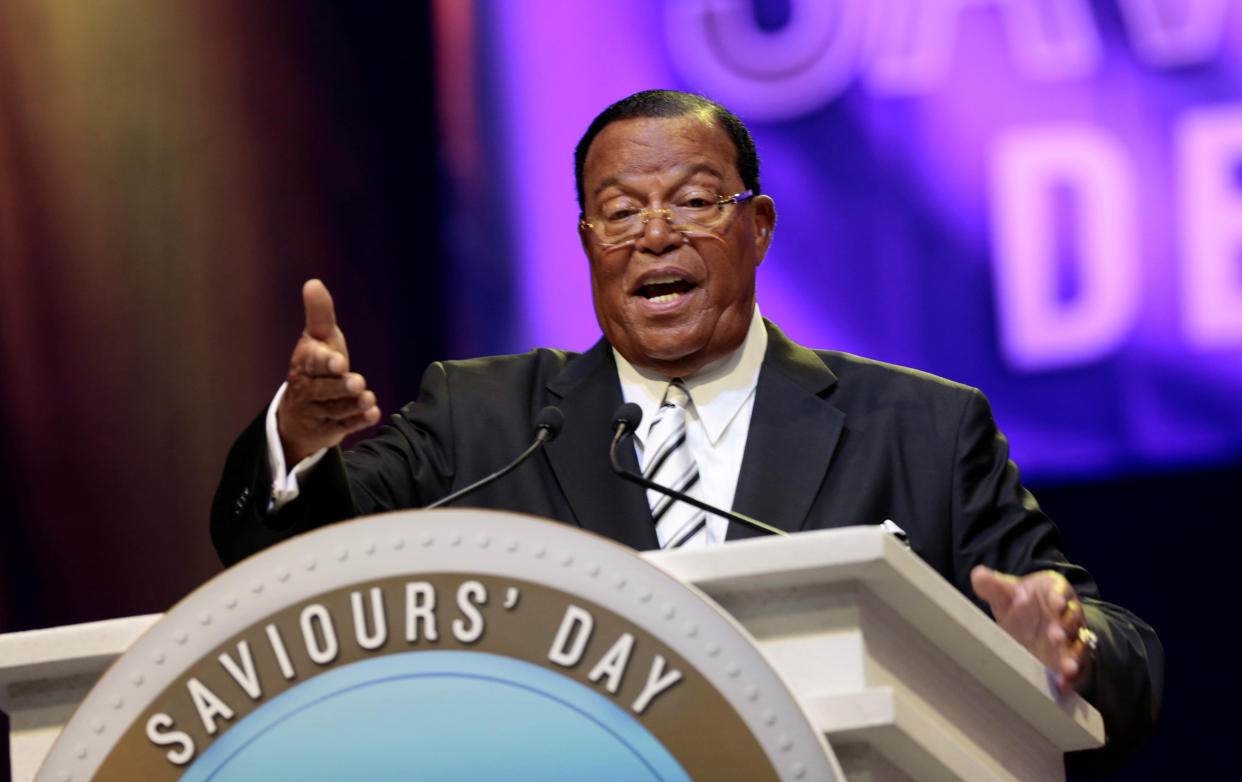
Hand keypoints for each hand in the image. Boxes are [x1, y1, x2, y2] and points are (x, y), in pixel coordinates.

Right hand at [277, 279, 380, 463]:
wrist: (300, 411)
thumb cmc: (315, 366)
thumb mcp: (318, 339)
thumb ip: (319, 314)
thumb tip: (313, 282)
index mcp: (304, 363)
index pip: (312, 362)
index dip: (325, 362)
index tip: (338, 361)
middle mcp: (307, 389)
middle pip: (323, 389)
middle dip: (339, 386)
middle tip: (357, 382)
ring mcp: (317, 411)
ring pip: (334, 409)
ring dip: (352, 405)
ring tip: (368, 398)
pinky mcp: (329, 428)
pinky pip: (343, 426)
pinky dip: (358, 421)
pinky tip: (374, 414)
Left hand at [970, 565, 1092, 693]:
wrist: (1027, 627)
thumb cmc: (1019, 604)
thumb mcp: (1004, 595)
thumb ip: (993, 585)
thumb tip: (978, 575)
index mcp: (1054, 591)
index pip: (1060, 591)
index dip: (1059, 597)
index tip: (1055, 603)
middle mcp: (1069, 614)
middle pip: (1073, 619)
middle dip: (1065, 627)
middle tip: (1055, 636)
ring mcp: (1073, 638)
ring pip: (1079, 645)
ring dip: (1074, 656)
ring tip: (1067, 667)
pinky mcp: (1071, 659)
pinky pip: (1079, 669)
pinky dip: (1073, 677)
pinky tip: (1063, 685)